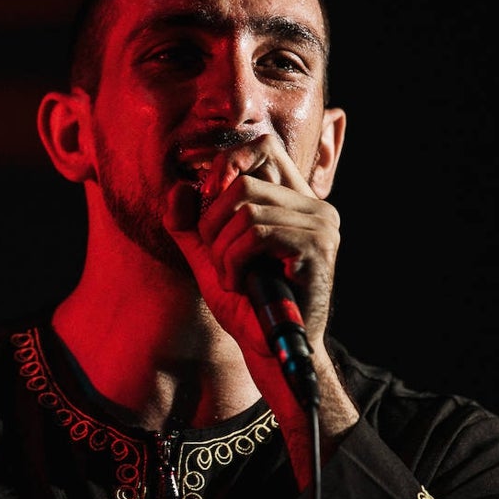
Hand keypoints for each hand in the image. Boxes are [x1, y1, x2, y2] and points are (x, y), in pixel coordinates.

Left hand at [164, 132, 339, 359]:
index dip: (228, 163)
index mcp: (292, 200)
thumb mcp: (208, 256)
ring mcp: (320, 225)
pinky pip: (256, 235)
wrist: (269, 350)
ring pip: (246, 210)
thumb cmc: (245, 303)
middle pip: (243, 182)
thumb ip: (188, 223)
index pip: (263, 148)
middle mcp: (313, 206)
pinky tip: (240, 284)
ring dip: (223, 250)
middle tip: (219, 259)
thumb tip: (179, 187)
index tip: (208, 199)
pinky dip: (234, 261)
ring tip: (231, 278)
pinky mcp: (317, 247)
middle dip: (213, 223)